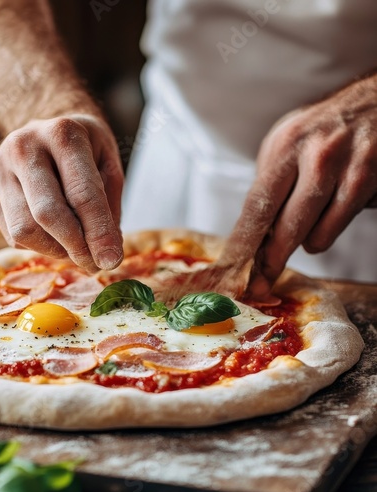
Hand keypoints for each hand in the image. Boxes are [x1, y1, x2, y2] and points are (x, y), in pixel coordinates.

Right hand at [0, 114, 123, 272]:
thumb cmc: (84, 149)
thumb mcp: (109, 164)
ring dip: (56, 251)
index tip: (111, 260)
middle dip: (75, 247)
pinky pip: (12, 235)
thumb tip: (106, 254)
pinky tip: (55, 236)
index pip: (82, 194)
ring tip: (77, 249)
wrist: (45, 130)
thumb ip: (110, 207)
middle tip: (95, 264)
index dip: (99, 233)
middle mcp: (23, 147)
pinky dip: (39, 246)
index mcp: (62, 134)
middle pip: (47, 214)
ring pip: (24, 230)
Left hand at [228, 76, 376, 298]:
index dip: (243, 243)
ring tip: (307, 225)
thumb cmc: (322, 129)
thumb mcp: (286, 144)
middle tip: (259, 285)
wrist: (375, 101)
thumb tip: (253, 233)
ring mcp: (347, 169)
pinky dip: (328, 230)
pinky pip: (339, 226)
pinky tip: (330, 213)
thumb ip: (270, 184)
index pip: (256, 205)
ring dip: (305, 242)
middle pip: (284, 227)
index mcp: (284, 146)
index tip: (232, 269)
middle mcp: (315, 156)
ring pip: (315, 234)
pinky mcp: (370, 182)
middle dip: (269, 262)